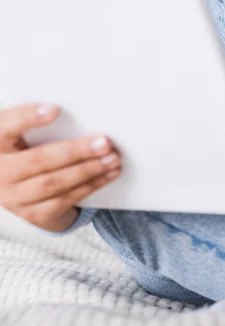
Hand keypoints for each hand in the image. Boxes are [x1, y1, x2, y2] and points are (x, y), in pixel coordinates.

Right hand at [0, 104, 120, 231]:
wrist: (25, 193)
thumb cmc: (31, 152)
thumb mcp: (27, 137)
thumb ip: (42, 127)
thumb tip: (80, 112)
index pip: (5, 128)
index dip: (26, 117)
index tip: (54, 110)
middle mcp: (0, 173)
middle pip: (38, 160)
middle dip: (75, 151)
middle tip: (104, 142)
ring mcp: (14, 198)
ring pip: (55, 183)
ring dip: (89, 169)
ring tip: (112, 158)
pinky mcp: (34, 215)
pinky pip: (66, 199)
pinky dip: (92, 184)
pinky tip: (109, 173)